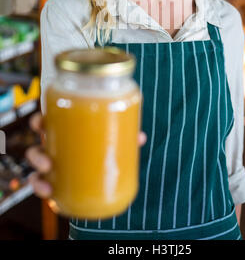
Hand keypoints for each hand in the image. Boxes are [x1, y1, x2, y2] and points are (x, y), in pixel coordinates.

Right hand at [25, 112, 146, 198]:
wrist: (103, 174)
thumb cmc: (105, 146)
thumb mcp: (114, 139)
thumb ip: (125, 137)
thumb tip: (140, 137)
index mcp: (66, 129)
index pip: (46, 121)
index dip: (38, 121)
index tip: (41, 123)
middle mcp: (56, 145)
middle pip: (37, 144)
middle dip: (37, 151)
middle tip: (48, 160)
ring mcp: (53, 163)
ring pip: (36, 164)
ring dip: (37, 171)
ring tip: (48, 175)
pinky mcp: (55, 180)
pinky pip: (41, 183)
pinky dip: (40, 187)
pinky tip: (49, 191)